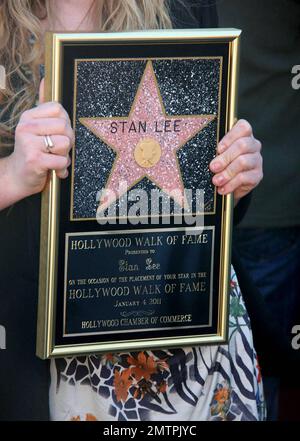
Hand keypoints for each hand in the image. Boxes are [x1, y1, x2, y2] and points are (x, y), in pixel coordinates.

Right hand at [6, 79, 73, 199]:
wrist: (17, 176)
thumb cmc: (32, 151)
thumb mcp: (35, 127)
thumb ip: (42, 106)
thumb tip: (46, 80)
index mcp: (29, 116)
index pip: (59, 109)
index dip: (65, 123)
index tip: (58, 133)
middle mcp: (26, 127)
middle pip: (65, 126)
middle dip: (68, 141)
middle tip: (58, 150)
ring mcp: (29, 143)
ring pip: (65, 143)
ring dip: (65, 156)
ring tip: (54, 159)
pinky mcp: (34, 160)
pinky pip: (61, 160)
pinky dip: (62, 168)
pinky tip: (54, 170)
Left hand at [209, 119, 262, 202]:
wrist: (229, 185)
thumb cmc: (221, 164)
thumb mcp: (216, 154)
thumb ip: (214, 150)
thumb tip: (202, 151)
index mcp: (243, 135)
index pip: (243, 128)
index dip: (230, 137)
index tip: (218, 148)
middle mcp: (253, 145)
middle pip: (243, 145)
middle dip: (225, 157)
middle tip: (213, 167)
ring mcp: (257, 160)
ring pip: (244, 162)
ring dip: (227, 172)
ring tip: (216, 181)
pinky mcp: (257, 175)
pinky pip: (245, 178)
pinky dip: (231, 184)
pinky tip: (222, 189)